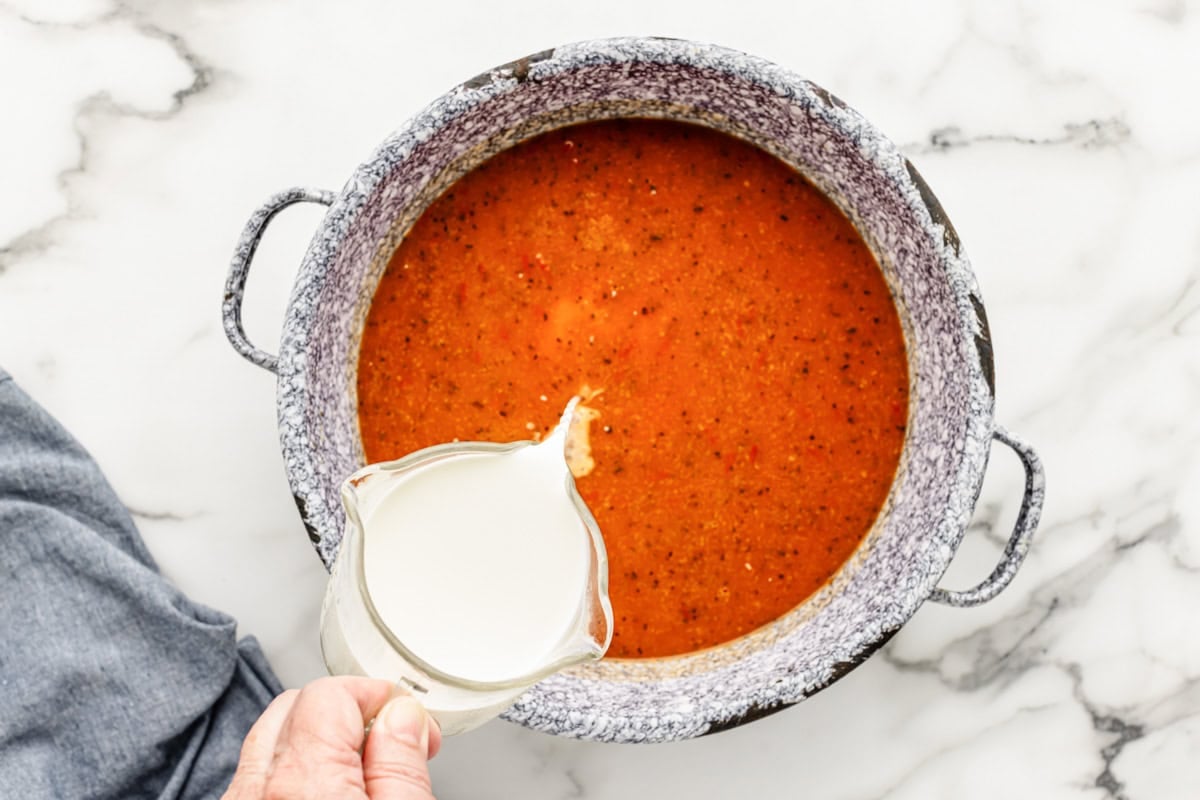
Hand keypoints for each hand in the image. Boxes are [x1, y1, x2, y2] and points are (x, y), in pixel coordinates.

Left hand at [223, 676, 441, 798]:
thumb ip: (401, 764)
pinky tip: (325, 794)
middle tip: (391, 743)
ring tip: (361, 771)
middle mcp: (257, 792)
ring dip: (315, 742)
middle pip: (294, 708)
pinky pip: (254, 780)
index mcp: (305, 782)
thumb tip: (401, 715)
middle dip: (345, 713)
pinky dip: (288, 774)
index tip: (409, 722)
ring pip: (269, 743)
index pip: (331, 693)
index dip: (378, 698)